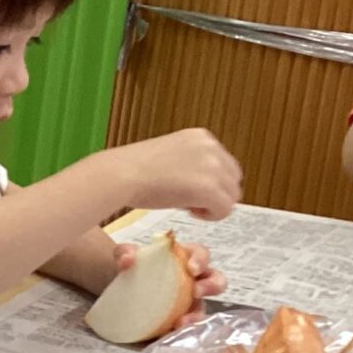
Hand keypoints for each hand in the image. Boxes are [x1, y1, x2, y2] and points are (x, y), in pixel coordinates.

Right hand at [106, 128, 243, 219]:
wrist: (120, 175)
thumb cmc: (131, 170)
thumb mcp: (166, 155)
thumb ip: (189, 163)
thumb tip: (201, 184)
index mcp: (200, 137)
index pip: (224, 163)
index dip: (210, 181)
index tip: (188, 189)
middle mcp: (211, 147)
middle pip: (232, 179)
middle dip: (215, 193)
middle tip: (189, 201)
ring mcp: (212, 167)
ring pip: (231, 195)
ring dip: (212, 205)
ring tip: (187, 207)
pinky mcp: (210, 188)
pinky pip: (225, 209)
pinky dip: (210, 216)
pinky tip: (190, 211)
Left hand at [113, 236, 225, 327]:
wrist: (116, 288)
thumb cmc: (132, 267)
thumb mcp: (125, 256)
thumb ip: (125, 253)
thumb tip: (127, 260)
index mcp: (184, 259)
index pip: (201, 254)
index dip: (201, 260)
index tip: (192, 268)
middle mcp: (192, 281)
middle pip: (215, 281)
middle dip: (211, 286)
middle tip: (196, 292)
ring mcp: (188, 303)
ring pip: (203, 309)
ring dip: (198, 316)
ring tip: (182, 322)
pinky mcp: (178, 322)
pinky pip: (185, 328)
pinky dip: (180, 332)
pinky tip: (169, 335)